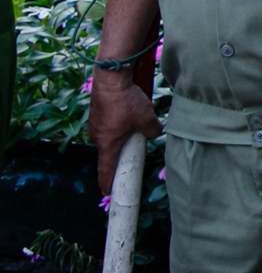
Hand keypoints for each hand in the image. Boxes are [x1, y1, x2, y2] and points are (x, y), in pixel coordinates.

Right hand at [88, 73, 162, 194]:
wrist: (111, 78)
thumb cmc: (127, 102)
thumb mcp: (147, 119)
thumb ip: (153, 132)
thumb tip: (155, 133)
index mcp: (107, 144)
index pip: (106, 171)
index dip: (108, 183)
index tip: (108, 194)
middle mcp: (97, 137)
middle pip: (114, 150)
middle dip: (128, 146)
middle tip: (138, 141)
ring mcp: (95, 124)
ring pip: (115, 133)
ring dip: (129, 128)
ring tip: (143, 114)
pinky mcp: (97, 113)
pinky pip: (112, 121)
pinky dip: (124, 117)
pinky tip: (137, 104)